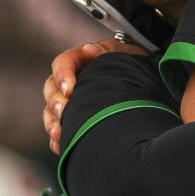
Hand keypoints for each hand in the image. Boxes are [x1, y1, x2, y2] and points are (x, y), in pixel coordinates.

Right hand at [43, 37, 147, 153]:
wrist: (143, 75)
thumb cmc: (131, 60)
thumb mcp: (123, 52)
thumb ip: (106, 50)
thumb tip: (90, 49)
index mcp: (80, 59)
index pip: (63, 63)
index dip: (62, 75)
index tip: (70, 89)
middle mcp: (70, 79)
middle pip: (52, 88)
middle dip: (55, 101)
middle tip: (63, 112)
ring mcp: (69, 100)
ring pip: (51, 111)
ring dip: (53, 122)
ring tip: (59, 133)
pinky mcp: (73, 117)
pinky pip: (59, 129)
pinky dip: (58, 138)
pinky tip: (62, 145)